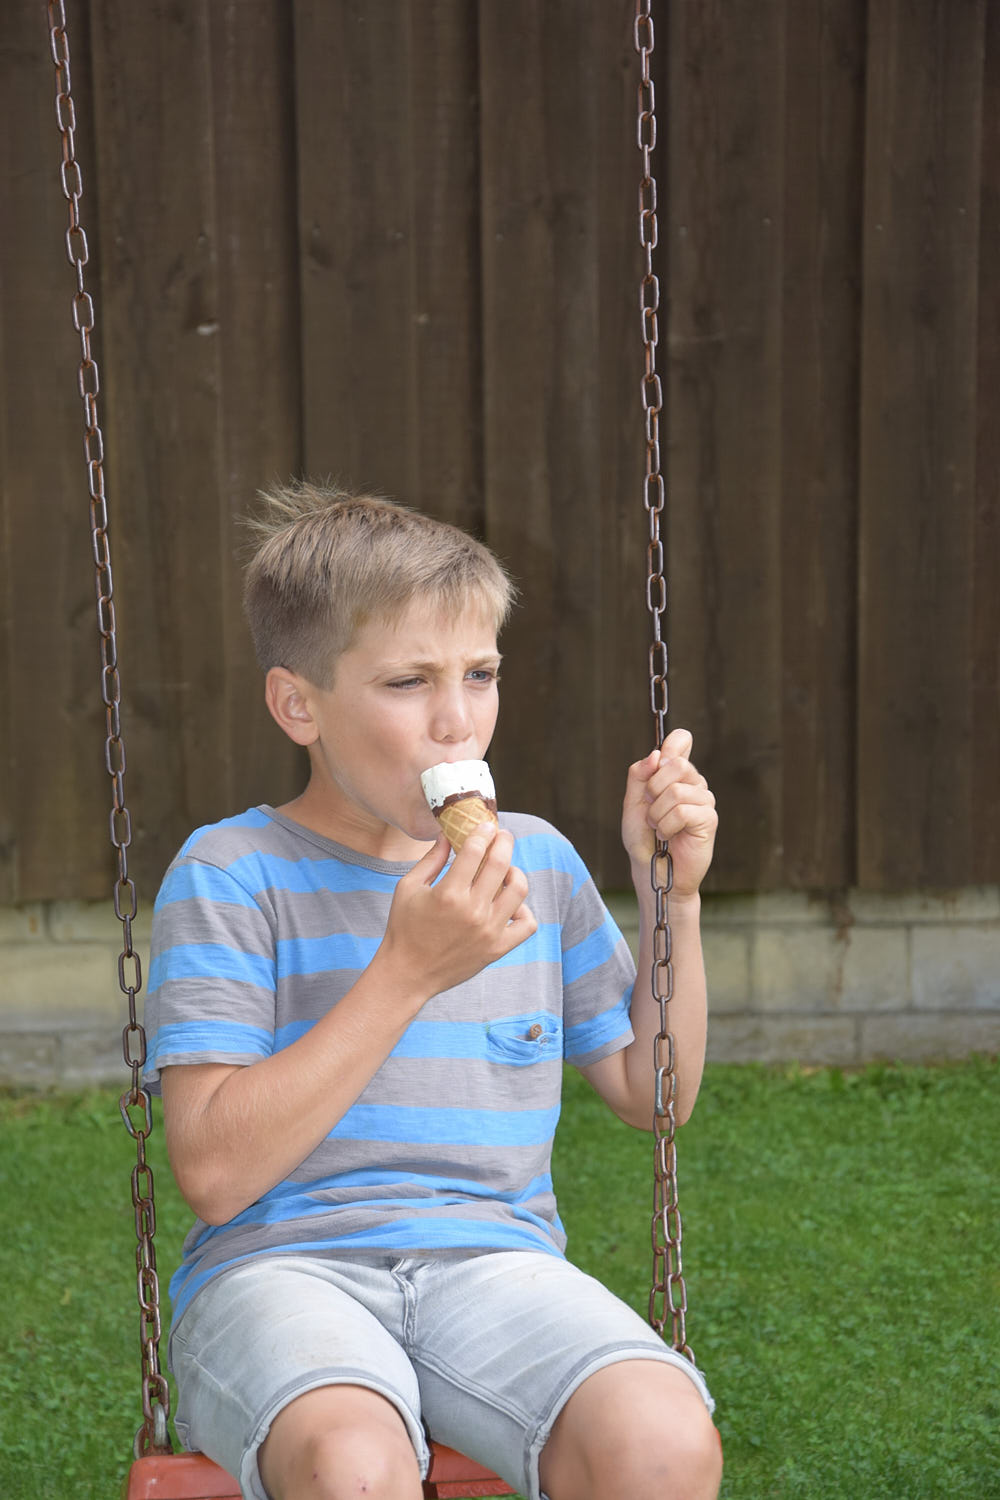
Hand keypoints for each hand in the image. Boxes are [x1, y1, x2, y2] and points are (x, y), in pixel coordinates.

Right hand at [378, 824, 536, 998]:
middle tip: (503, 836)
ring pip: (519, 890)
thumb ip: (431, 859)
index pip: (475, 850)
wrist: (408, 973)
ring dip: (515, 872)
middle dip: (504, 841)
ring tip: (506, 870)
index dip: (483, 832)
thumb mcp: (408, 888)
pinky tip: (510, 905)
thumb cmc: (404, 928)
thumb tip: (448, 835)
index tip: (486, 825)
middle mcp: (473, 911)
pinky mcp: (497, 949)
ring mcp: (489, 931)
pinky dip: (524, 911)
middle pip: (501, 863)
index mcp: (449, 894)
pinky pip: (527, 925)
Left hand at [621, 729, 717, 899]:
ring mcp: (704, 800)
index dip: (671, 744)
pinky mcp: (709, 819)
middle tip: (650, 810)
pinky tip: (668, 836)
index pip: (681, 740)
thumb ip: (639, 775)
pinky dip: (667, 826)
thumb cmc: (643, 838)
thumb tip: (656, 754)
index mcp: (675, 774)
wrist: (652, 870)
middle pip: (676, 764)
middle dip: (653, 789)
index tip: (659, 763)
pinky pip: (683, 811)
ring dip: (657, 814)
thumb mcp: (632, 803)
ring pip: (677, 791)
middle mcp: (693, 783)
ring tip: (658, 827)